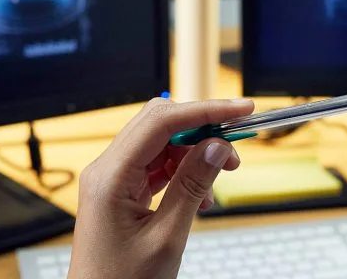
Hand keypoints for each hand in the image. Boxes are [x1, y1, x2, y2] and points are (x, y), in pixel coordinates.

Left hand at [69, 97, 254, 278]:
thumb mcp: (166, 237)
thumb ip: (192, 186)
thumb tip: (216, 147)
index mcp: (109, 178)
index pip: (161, 122)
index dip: (205, 111)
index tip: (240, 110)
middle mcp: (105, 171)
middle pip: (159, 125)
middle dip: (201, 130)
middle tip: (234, 146)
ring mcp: (111, 181)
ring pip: (160, 145)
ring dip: (194, 155)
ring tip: (217, 182)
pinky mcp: (119, 192)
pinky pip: (155, 166)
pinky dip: (182, 172)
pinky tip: (200, 194)